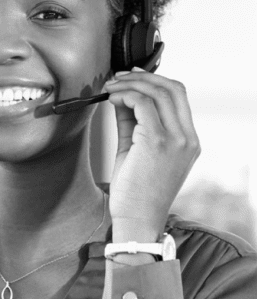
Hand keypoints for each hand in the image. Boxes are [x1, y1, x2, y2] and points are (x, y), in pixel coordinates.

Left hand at [104, 67, 200, 233]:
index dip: (154, 80)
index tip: (132, 76)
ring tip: (110, 87)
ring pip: (157, 92)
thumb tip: (123, 95)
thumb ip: (133, 120)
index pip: (179, 96)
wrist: (137, 221)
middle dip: (142, 77)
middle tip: (118, 77)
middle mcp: (188, 138)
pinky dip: (125, 95)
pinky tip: (111, 99)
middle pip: (172, 88)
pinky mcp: (157, 142)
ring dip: (130, 84)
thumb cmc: (136, 191)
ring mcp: (176, 140)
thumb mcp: (137, 148)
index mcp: (189, 140)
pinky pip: (143, 104)